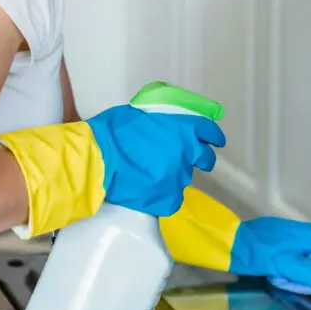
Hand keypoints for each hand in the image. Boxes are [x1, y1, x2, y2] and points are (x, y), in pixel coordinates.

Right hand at [87, 106, 225, 216]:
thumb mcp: (143, 110)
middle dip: (200, 159)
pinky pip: (171, 198)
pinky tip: (146, 189)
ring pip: (183, 178)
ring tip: (151, 174)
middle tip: (184, 160)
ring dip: (173, 175)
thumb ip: (164, 117)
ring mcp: (179, 178)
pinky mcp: (168, 199)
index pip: (210, 132)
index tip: (213, 141)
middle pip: (205, 158)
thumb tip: (171, 119)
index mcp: (184, 128)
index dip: (212, 137)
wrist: (96, 159)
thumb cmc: (114, 130)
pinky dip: (162, 195)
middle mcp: (187, 153)